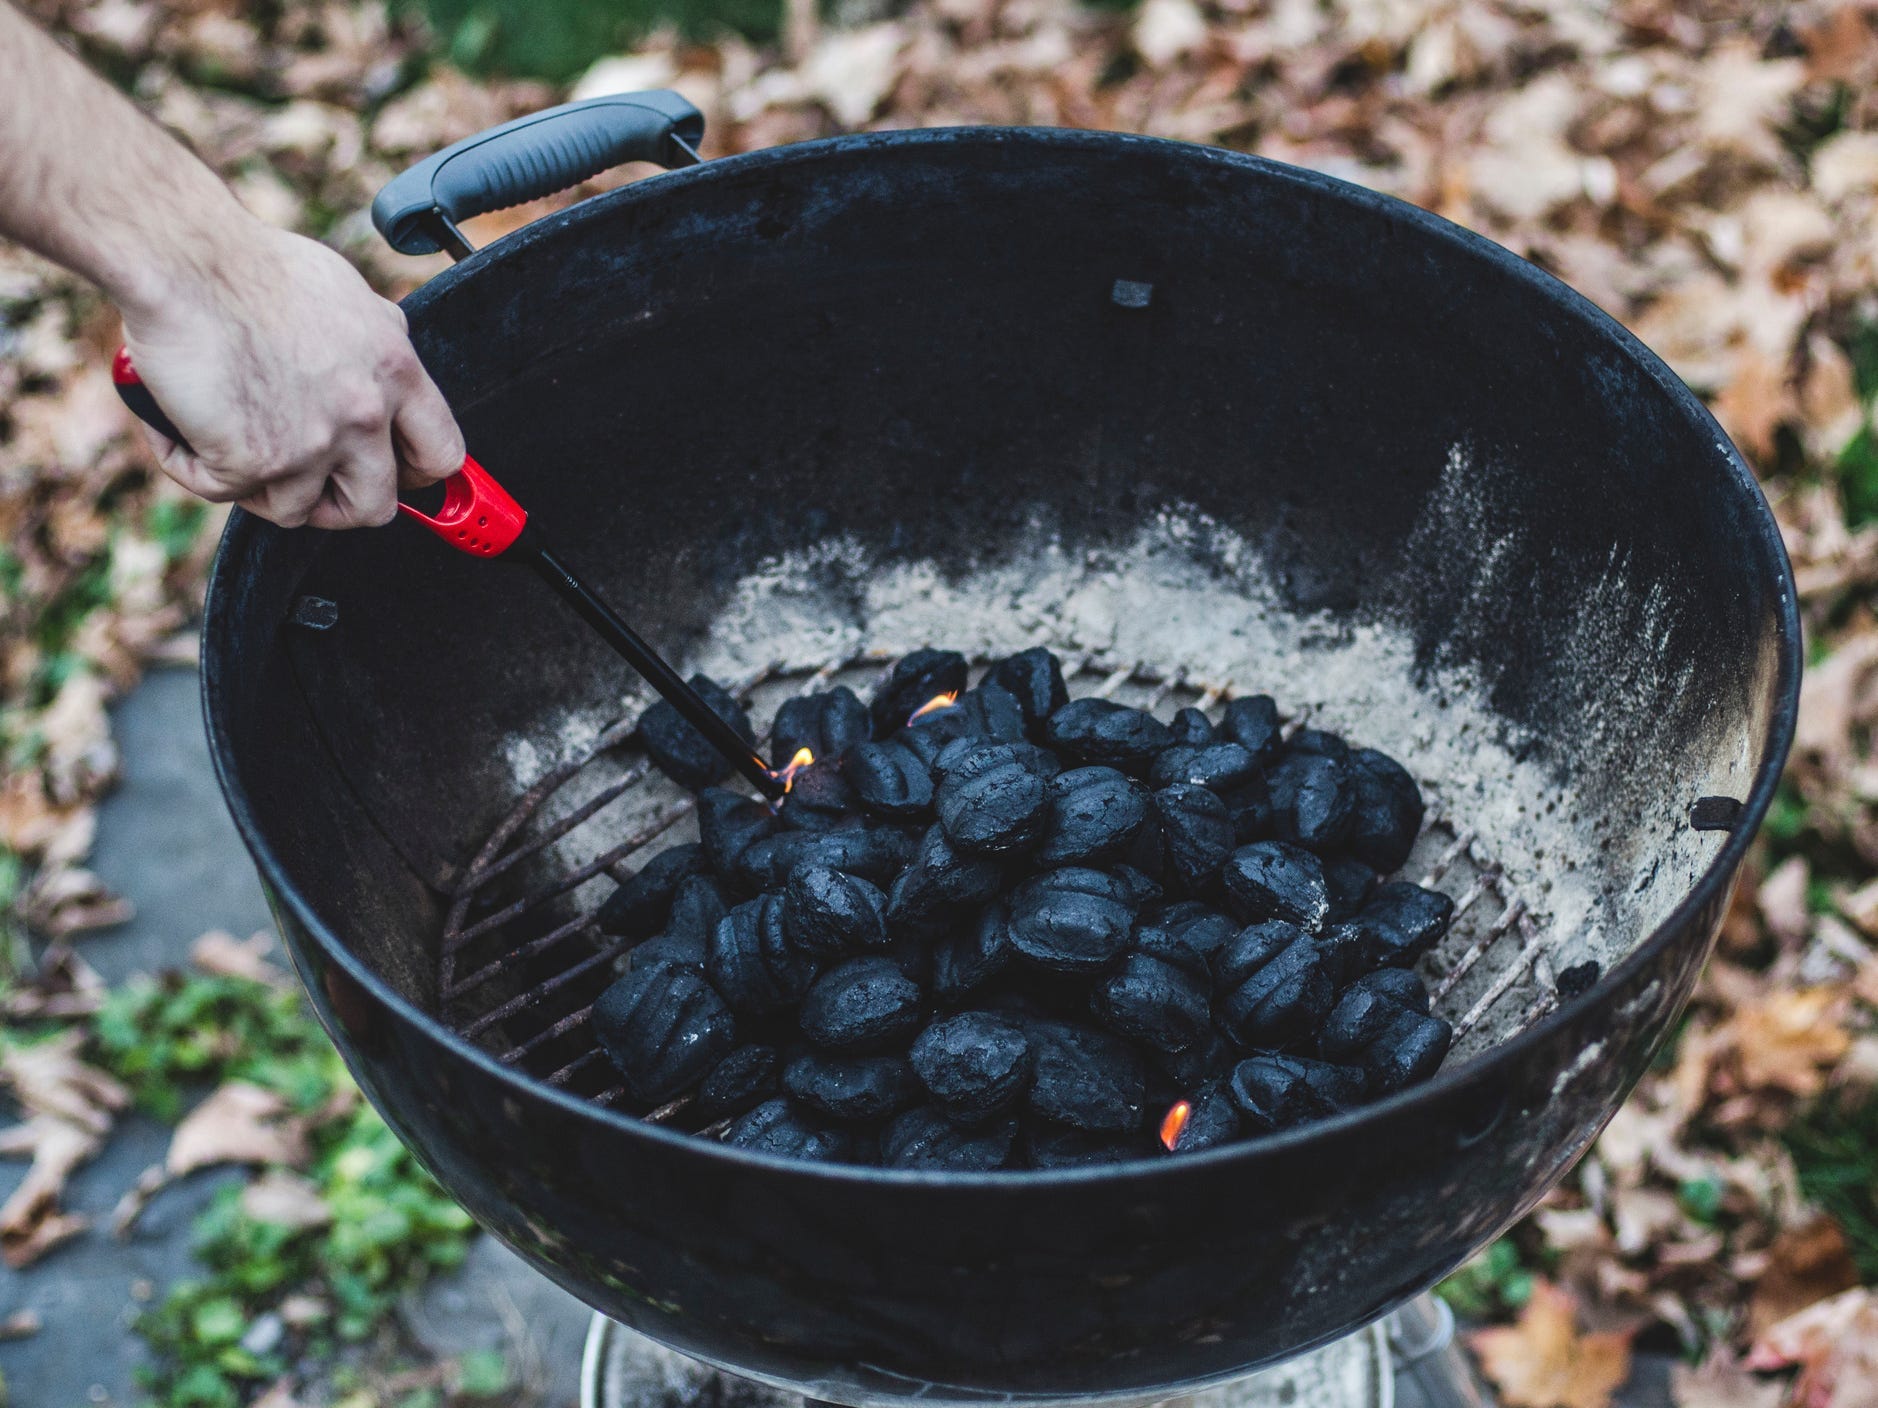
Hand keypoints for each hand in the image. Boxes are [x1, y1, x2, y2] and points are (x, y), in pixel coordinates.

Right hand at [120, 218, 464, 528]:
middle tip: (304, 480)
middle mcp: (364, 413)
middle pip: (375, 506)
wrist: (184, 258)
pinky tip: (177, 433)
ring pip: (296, 511)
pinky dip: (192, 466)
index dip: (413, 476)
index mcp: (394, 372)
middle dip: (337, 503)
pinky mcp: (252, 460)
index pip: (440, 455)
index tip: (392, 475)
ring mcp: (311, 443)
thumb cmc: (252, 265)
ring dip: (260, 488)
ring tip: (229, 445)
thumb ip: (375, 343)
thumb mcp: (349, 295)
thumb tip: (384, 363)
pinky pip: (223, 492)